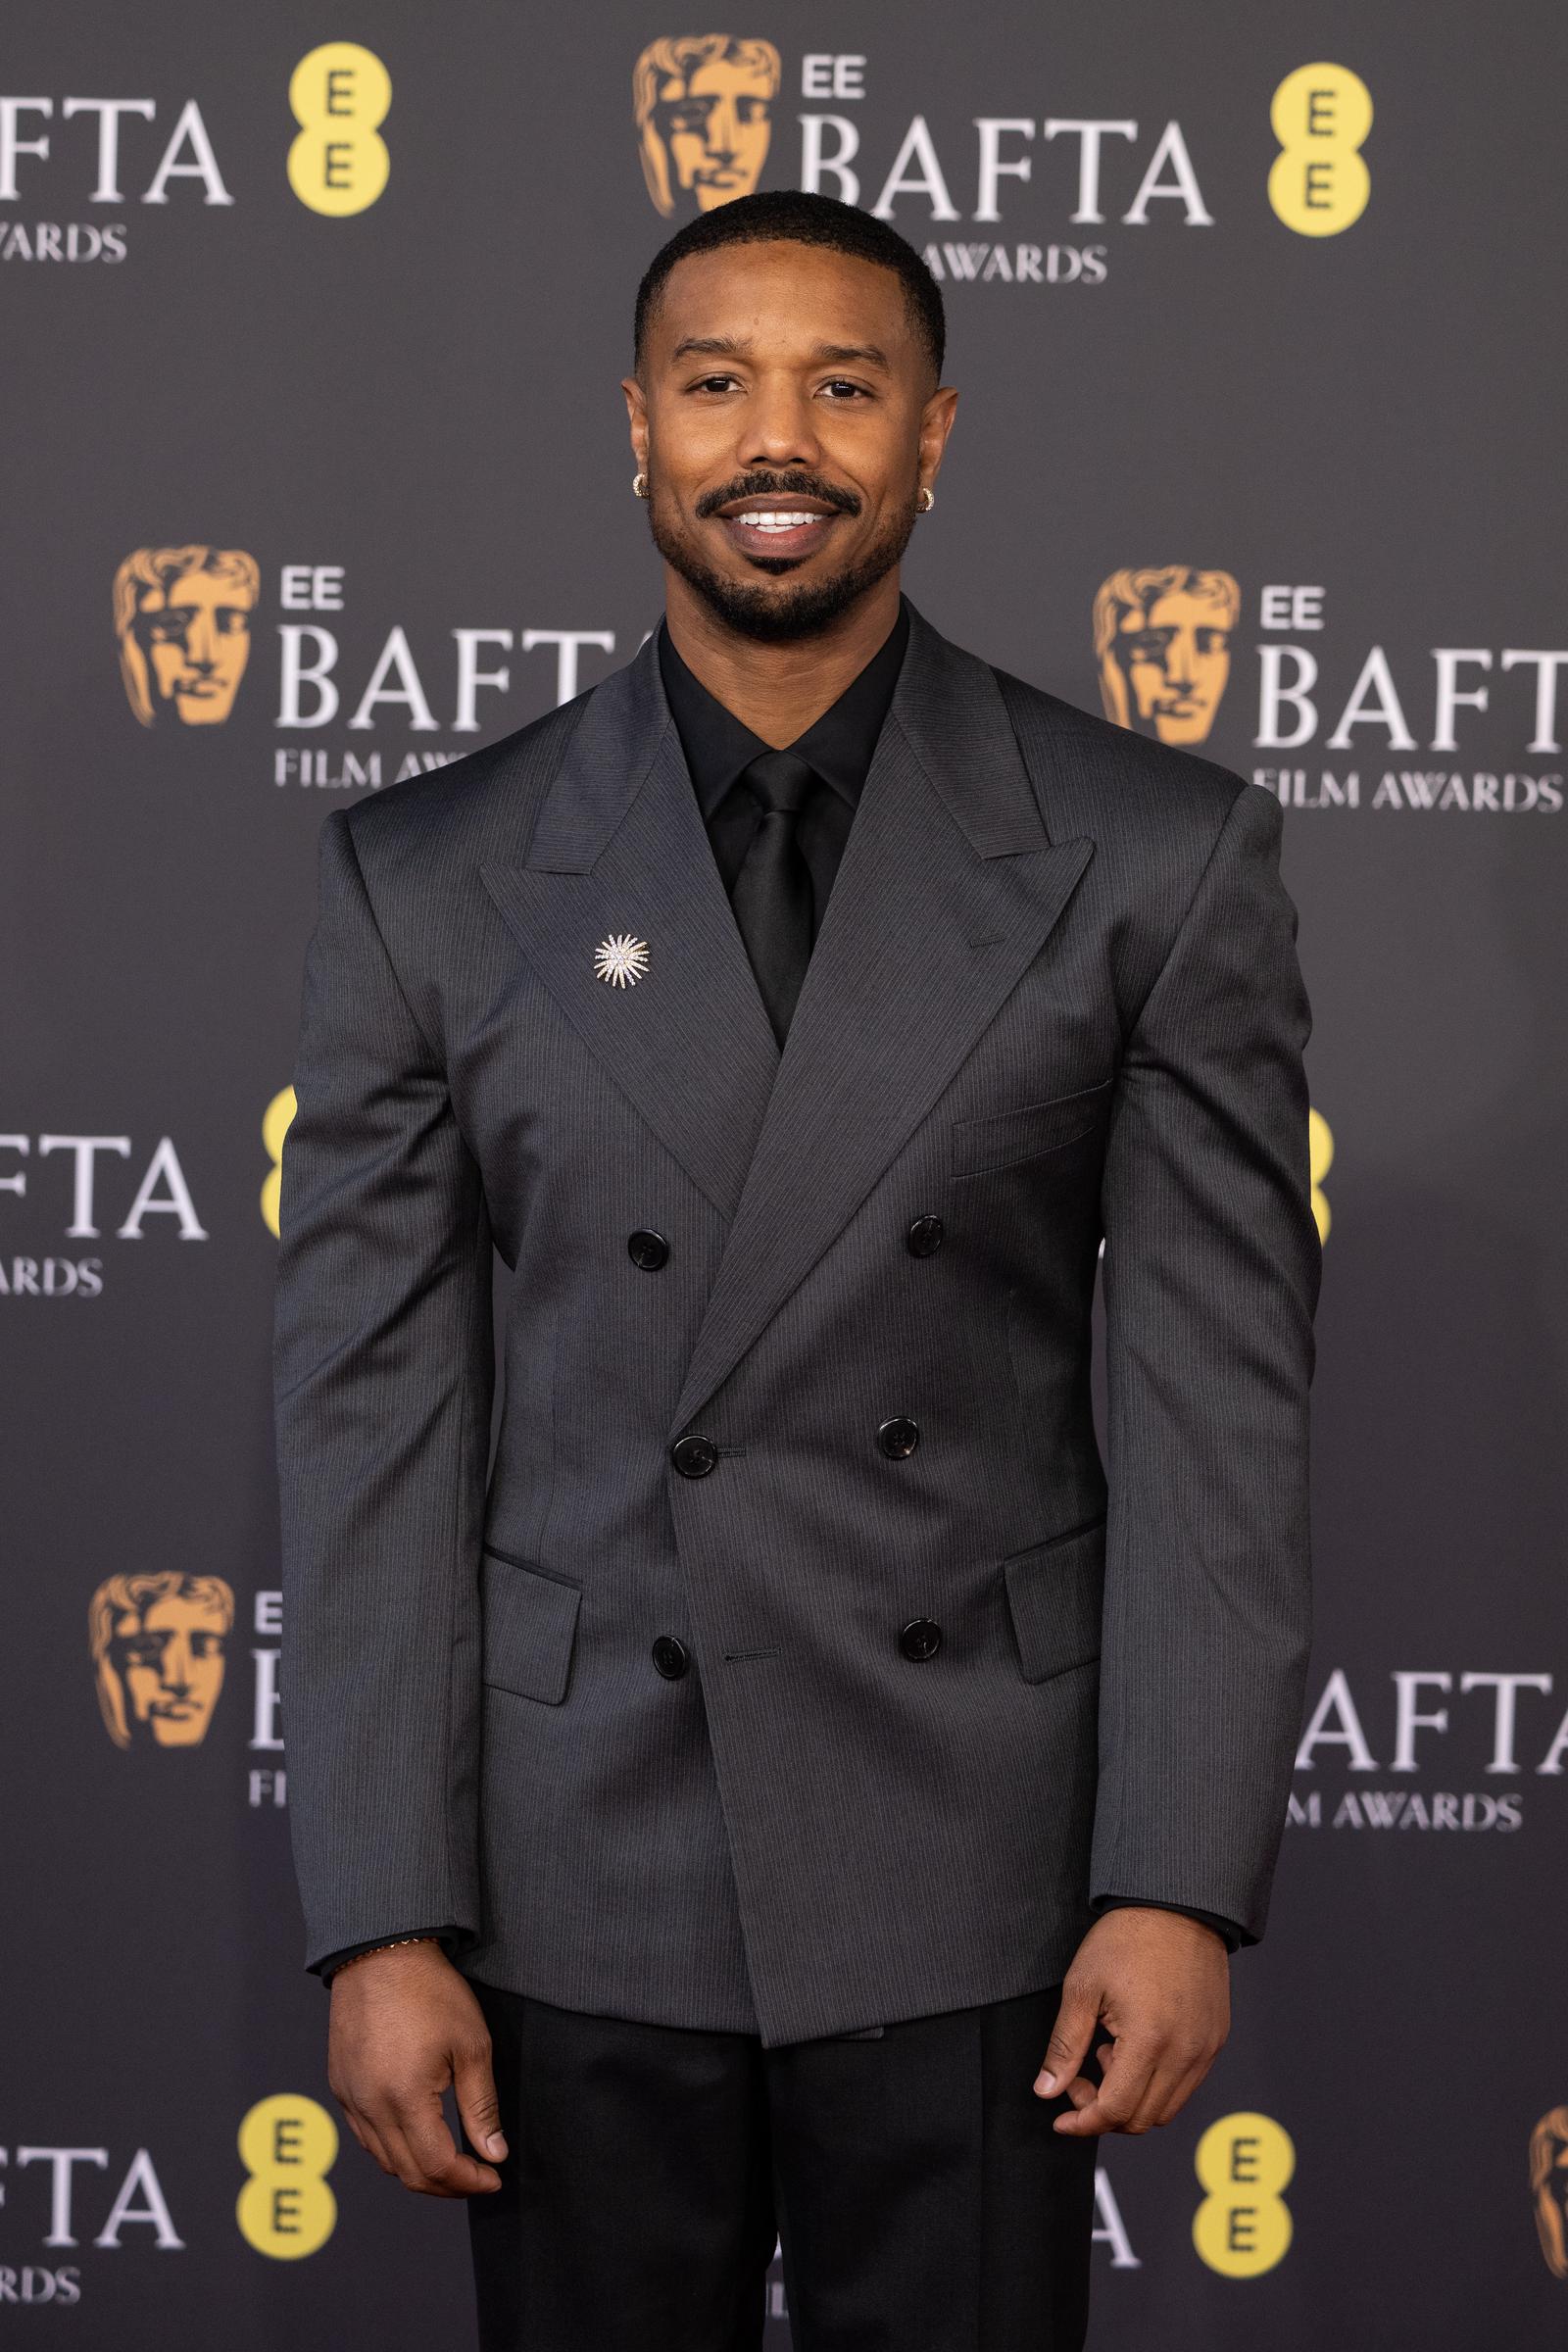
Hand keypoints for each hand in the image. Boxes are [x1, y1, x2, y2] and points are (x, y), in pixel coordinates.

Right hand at [327, 1940, 506, 2195]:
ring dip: (418, 2169)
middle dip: (446, 2184)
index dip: (468, 2181)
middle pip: (406, 2173)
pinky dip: (392, 2148)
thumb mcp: (472, 2045)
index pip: (436, 2166)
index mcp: (403, 2098)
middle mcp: (369, 2106)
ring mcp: (349, 2097)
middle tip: (476, 2175)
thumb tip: (494, 2153)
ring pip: (383, 2159)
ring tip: (452, 2160)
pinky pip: (365, 2135)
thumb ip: (481, 2106)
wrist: (382, 1952)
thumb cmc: (430, 1992)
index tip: (493, 2177)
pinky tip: (417, 2135)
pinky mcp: (340, 2085)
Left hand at [1034, 1906, 1229, 2136]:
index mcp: (1149, 2041)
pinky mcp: (1215, 2039)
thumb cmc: (1126, 1939)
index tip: (1061, 2117)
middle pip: (1141, 2118)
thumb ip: (1065, 2046)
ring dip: (1130, 2099)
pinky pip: (1185, 2085)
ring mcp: (1205, 2049)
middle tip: (1080, 2078)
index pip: (1115, 2111)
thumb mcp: (1082, 1988)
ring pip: (1166, 2108)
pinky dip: (1156, 2084)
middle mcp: (1185, 2053)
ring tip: (1108, 2054)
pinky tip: (1134, 2047)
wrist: (1176, 1905)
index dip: (1083, 2122)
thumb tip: (1047, 2090)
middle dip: (1103, 2112)